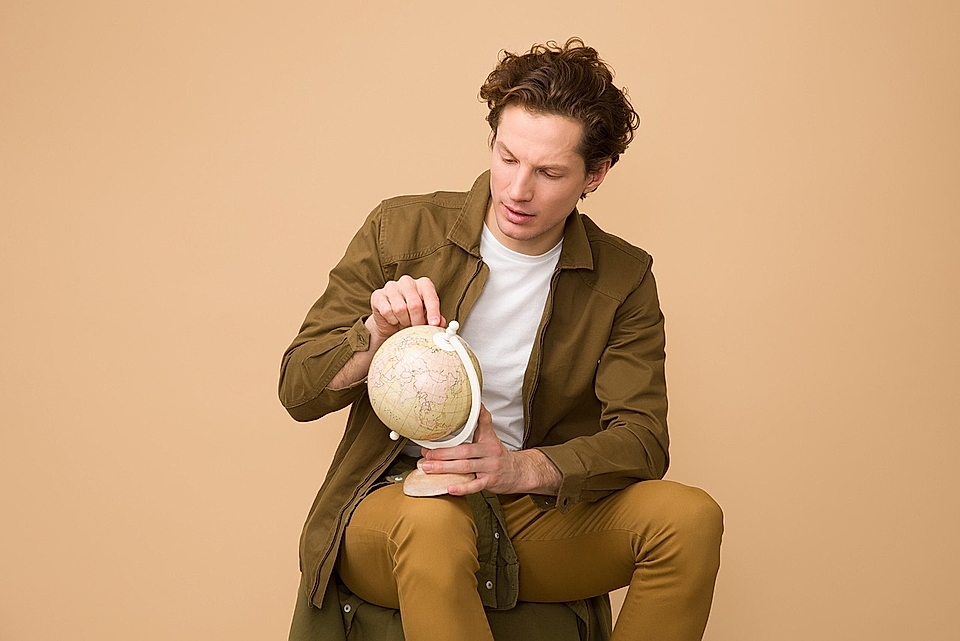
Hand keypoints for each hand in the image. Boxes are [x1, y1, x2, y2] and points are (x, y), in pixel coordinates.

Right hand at [367, 275, 445, 344]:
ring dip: (404, 321)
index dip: (433, 312)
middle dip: (418, 320)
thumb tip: (441, 323)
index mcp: (423, 284)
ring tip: (405, 322)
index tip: (434, 324)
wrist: (390, 322)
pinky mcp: (378, 295)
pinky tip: (394, 320)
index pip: (430, 296)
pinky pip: (387, 311)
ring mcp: (391, 287)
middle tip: (418, 328)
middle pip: (414, 303)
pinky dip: (392, 320)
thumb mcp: (426, 318)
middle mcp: (407, 282)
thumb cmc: (412, 317)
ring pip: (400, 308)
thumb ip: (436, 319)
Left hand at [419, 406, 562, 495]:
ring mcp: (490, 467)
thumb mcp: (491, 436)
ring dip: (445, 467)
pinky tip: (450, 487)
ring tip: (428, 467)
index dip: (476, 416)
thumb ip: (481, 422)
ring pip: (466, 467)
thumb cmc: (498, 455)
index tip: (463, 410)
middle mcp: (489, 452)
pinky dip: (462, 487)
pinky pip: (475, 485)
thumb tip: (475, 404)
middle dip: (443, 453)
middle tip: (427, 453)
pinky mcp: (490, 482)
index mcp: (488, 439)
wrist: (518, 472)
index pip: (482, 424)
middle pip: (464, 450)